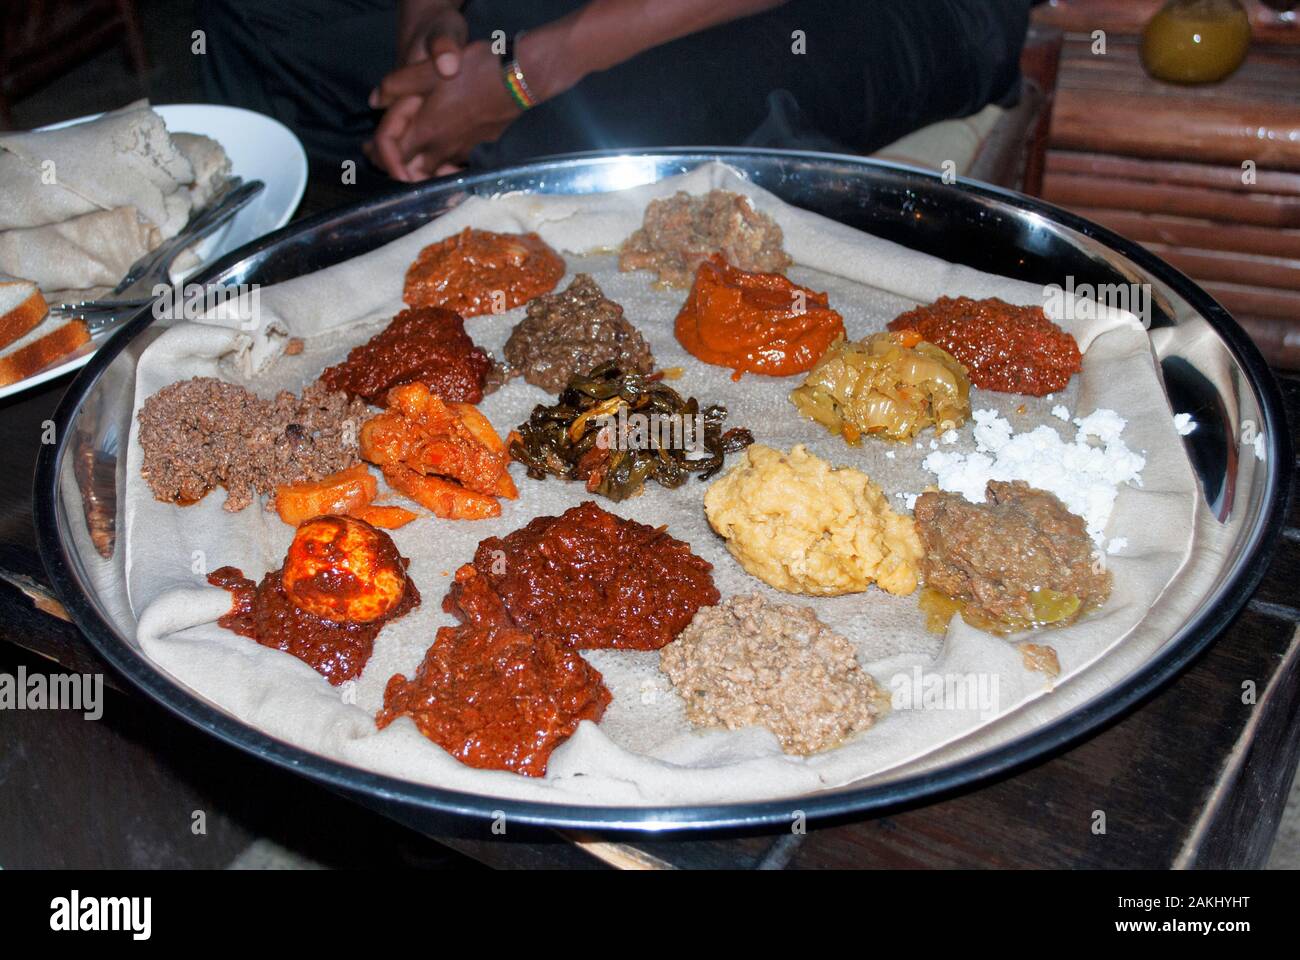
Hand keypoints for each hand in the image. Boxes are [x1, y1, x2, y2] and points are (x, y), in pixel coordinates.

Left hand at [365, 1, 468, 178]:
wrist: (518, 78)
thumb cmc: (473, 72)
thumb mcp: (427, 71)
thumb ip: (397, 85)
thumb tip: (375, 99)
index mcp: (426, 132)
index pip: (393, 157)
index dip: (377, 156)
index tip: (368, 151)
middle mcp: (443, 148)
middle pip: (413, 173)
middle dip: (397, 169)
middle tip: (388, 158)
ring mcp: (464, 150)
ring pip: (436, 172)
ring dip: (421, 170)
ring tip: (413, 161)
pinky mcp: (481, 147)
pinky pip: (455, 164)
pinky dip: (444, 164)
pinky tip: (444, 154)